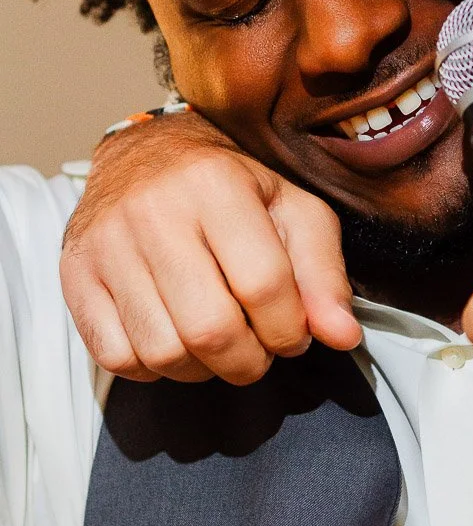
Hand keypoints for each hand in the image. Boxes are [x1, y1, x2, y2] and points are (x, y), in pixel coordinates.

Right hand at [61, 112, 360, 384]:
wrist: (145, 156)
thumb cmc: (231, 187)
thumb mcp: (292, 210)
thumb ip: (324, 273)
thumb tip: (343, 336)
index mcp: (216, 184)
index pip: (264, 286)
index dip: (291, 328)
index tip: (294, 332)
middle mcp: (154, 211)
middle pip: (211, 329)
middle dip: (250, 359)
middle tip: (259, 348)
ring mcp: (107, 245)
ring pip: (164, 352)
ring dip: (204, 369)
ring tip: (220, 342)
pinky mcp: (75, 275)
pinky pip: (118, 357)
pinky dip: (156, 367)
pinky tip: (176, 337)